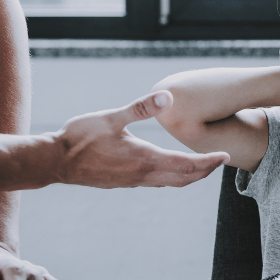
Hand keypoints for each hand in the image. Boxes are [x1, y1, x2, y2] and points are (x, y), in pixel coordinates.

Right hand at [56, 90, 228, 187]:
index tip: (225, 156)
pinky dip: (171, 177)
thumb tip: (167, 96)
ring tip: (202, 166)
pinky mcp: (122, 182)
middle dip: (204, 170)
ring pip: (169, 183)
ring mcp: (132, 181)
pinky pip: (155, 183)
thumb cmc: (80, 137)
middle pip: (183, 178)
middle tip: (221, 161)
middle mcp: (142, 175)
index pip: (186, 165)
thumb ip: (140, 108)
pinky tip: (169, 169)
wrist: (54, 161)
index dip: (208, 161)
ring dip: (189, 176)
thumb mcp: (111, 117)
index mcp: (144, 159)